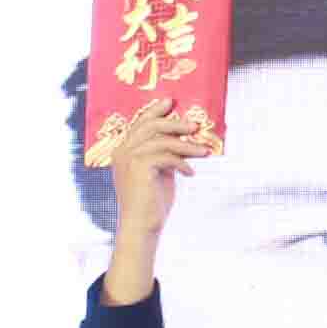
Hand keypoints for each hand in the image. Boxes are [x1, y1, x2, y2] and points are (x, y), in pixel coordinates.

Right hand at [107, 96, 216, 240]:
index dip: (155, 110)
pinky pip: (166, 156)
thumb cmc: (151, 201)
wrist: (142, 225)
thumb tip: (185, 141)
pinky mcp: (139, 168)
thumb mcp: (160, 173)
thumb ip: (165, 155)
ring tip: (204, 152)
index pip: (139, 123)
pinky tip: (190, 173)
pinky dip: (182, 163)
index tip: (171, 102)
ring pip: (161, 140)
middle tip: (195, 125)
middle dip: (175, 123)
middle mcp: (122, 151)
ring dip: (187, 145)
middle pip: (150, 125)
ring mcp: (128, 159)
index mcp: (123, 150)